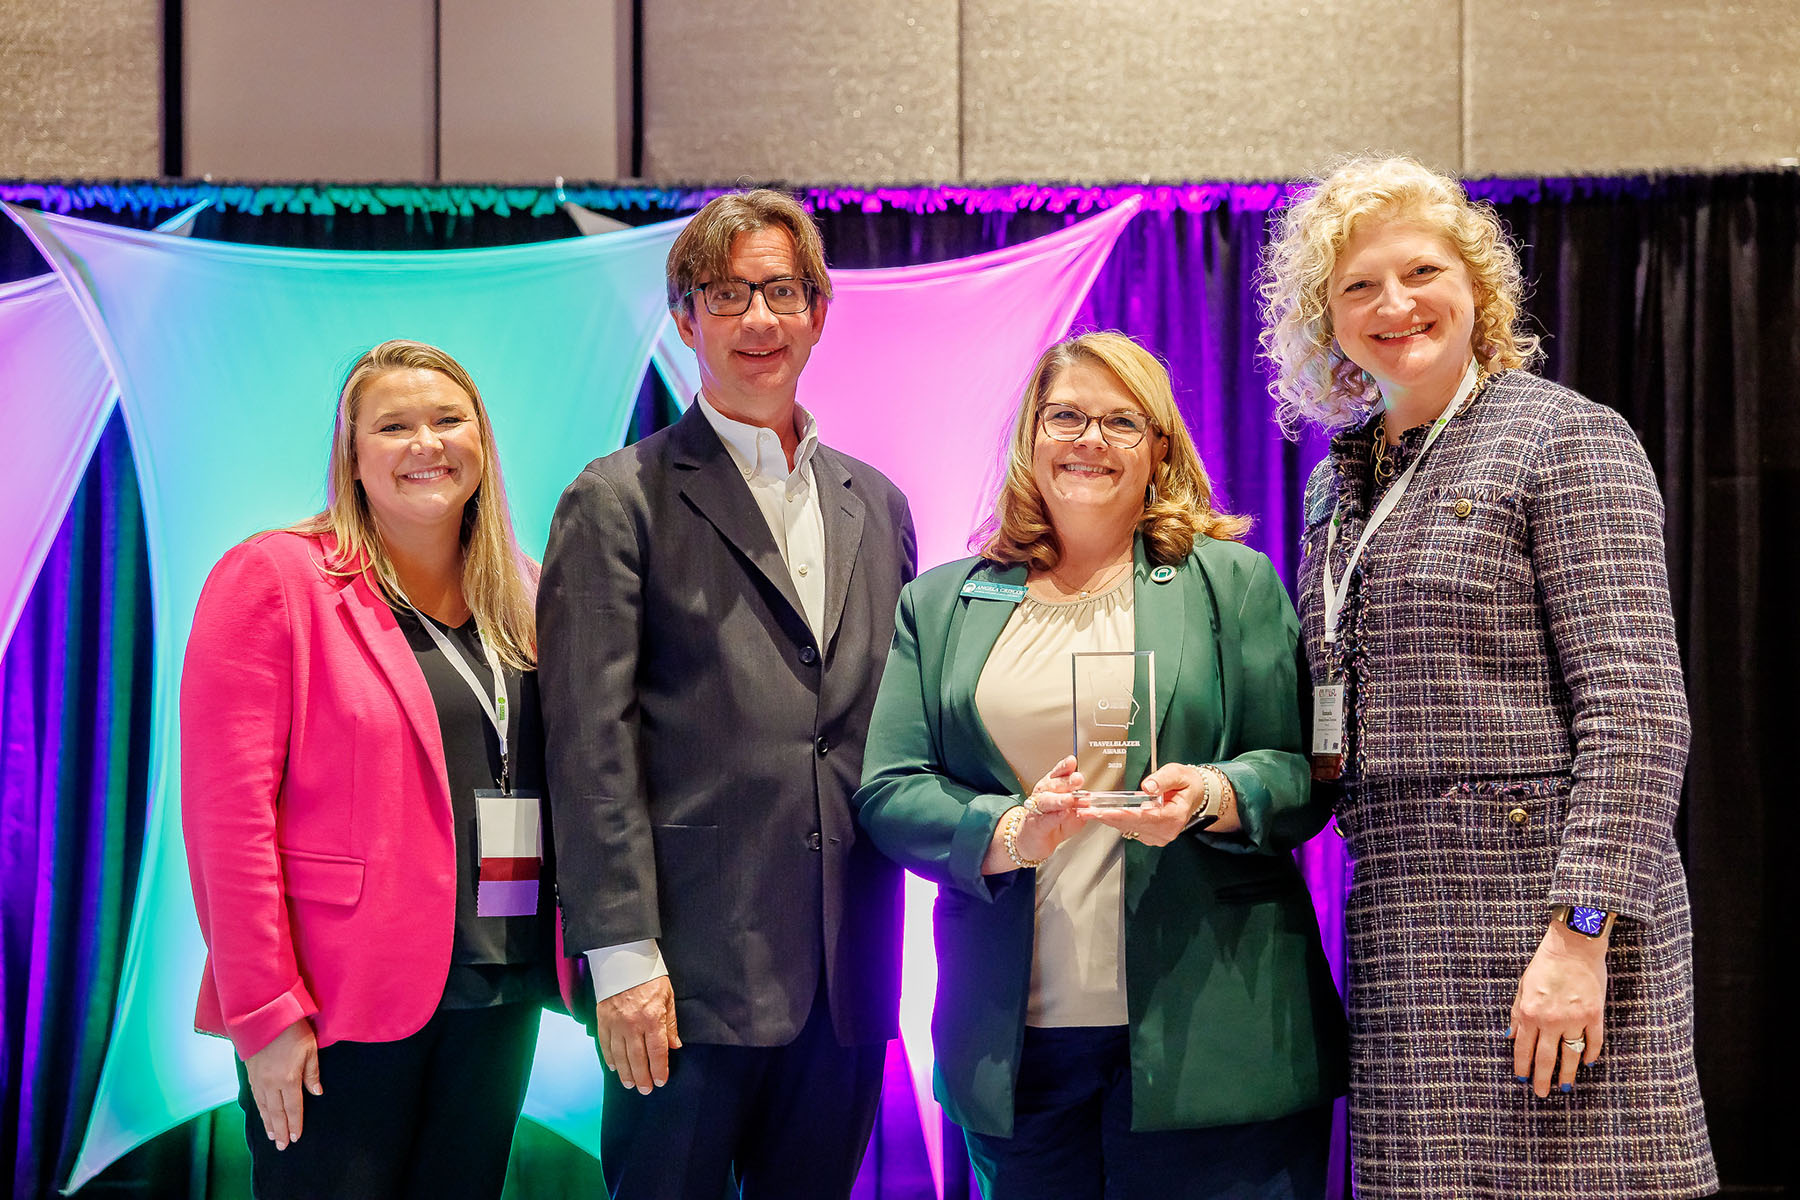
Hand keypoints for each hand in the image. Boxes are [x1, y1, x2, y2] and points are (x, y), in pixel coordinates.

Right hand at [244, 1019, 321, 1150]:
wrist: (264, 1015)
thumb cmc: (292, 1030)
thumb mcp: (310, 1050)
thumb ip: (312, 1073)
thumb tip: (316, 1093)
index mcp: (288, 1079)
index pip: (293, 1108)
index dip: (295, 1124)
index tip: (296, 1138)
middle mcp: (271, 1083)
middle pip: (276, 1113)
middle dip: (280, 1131)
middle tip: (282, 1147)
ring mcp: (259, 1079)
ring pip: (264, 1107)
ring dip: (268, 1123)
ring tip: (272, 1136)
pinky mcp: (250, 1073)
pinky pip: (255, 1097)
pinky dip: (260, 1110)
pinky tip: (262, 1115)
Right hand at [596, 976, 680, 1094]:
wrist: (624, 959)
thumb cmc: (650, 977)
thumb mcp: (668, 997)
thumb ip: (670, 1023)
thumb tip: (674, 1046)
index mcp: (652, 1018)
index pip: (657, 1051)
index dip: (659, 1069)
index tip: (661, 1081)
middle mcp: (632, 1024)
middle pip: (637, 1058)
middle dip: (642, 1077)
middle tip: (645, 1090)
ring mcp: (615, 1023)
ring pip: (620, 1055)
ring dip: (625, 1072)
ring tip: (630, 1084)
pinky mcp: (602, 1019)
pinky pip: (605, 1044)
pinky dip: (609, 1058)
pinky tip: (614, 1067)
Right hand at [982, 756, 1087, 872]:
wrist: (1031, 842)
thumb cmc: (1051, 824)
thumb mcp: (1069, 812)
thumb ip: (1080, 806)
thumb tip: (1090, 801)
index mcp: (1051, 788)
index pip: (1057, 774)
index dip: (1064, 767)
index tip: (1072, 761)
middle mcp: (1042, 795)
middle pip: (1053, 784)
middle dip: (1066, 781)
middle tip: (1078, 779)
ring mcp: (1037, 810)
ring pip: (1047, 801)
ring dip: (1060, 799)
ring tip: (1070, 798)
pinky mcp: (1036, 826)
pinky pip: (1045, 820)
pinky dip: (1054, 817)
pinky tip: (1062, 814)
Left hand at [1076, 762, 1233, 846]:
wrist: (1195, 794)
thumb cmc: (1187, 783)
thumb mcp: (1178, 773)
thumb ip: (1163, 779)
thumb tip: (1148, 786)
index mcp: (1174, 817)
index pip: (1144, 817)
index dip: (1122, 814)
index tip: (1104, 811)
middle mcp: (1165, 831)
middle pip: (1131, 824)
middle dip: (1106, 816)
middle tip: (1085, 811)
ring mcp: (1158, 836)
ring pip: (1127, 828)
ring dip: (1107, 819)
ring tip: (1086, 812)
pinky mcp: (1151, 835)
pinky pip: (1129, 828)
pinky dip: (1114, 820)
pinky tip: (1099, 813)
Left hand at [1509, 923, 1607, 1097]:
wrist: (1573, 945)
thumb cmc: (1545, 964)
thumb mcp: (1523, 987)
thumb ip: (1517, 1014)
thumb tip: (1511, 1037)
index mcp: (1530, 1013)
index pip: (1524, 1048)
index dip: (1522, 1066)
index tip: (1522, 1078)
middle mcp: (1551, 1020)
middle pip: (1546, 1058)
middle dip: (1542, 1078)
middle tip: (1541, 1094)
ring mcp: (1575, 1019)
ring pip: (1571, 1055)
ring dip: (1568, 1073)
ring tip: (1565, 1086)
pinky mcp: (1595, 1015)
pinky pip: (1593, 1042)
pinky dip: (1591, 1054)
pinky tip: (1587, 1063)